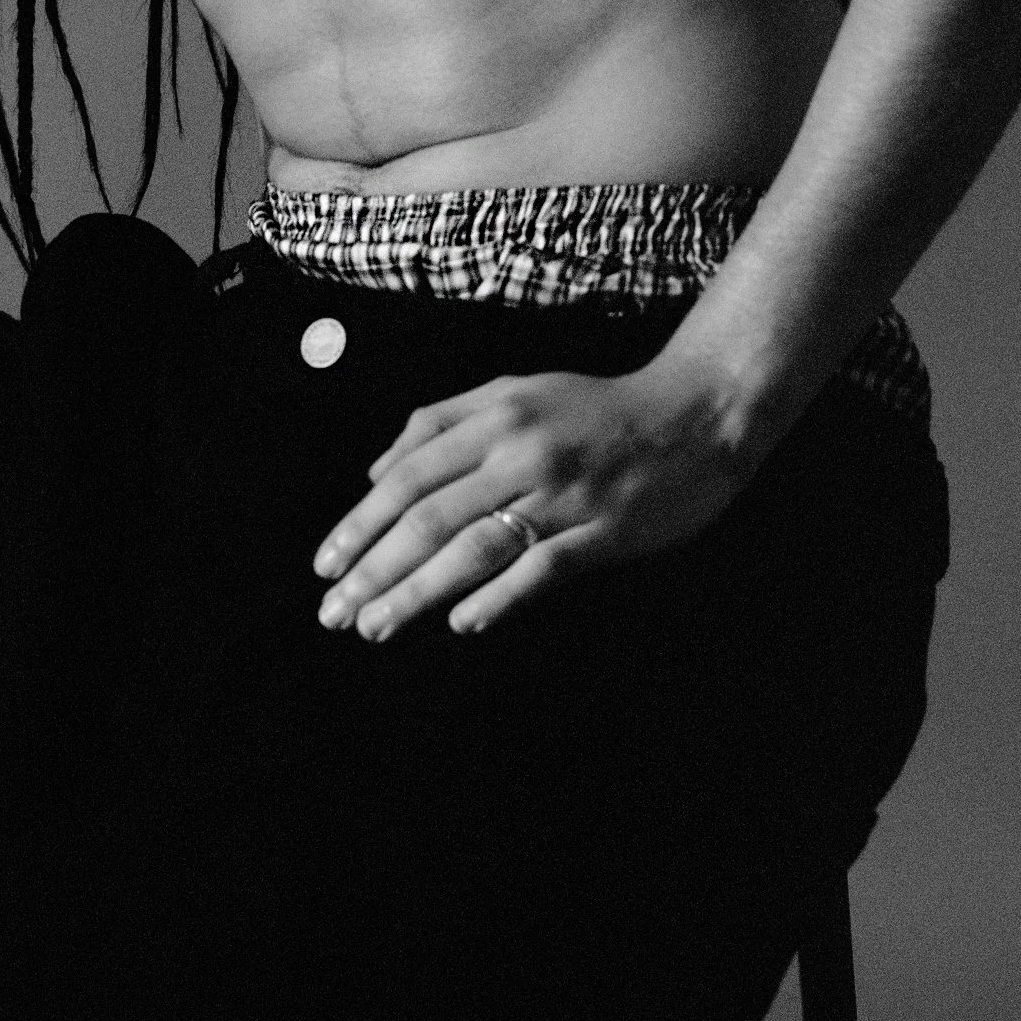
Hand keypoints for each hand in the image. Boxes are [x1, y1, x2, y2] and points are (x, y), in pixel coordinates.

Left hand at [312, 354, 749, 641]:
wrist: (694, 416)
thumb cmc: (594, 408)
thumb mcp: (514, 393)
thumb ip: (441, 423)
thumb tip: (376, 471)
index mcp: (494, 416)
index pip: (408, 477)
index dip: (361, 523)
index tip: (325, 564)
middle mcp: (521, 453)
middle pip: (429, 519)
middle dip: (374, 569)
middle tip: (334, 612)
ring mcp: (563, 495)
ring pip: (473, 549)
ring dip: (417, 593)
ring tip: (375, 627)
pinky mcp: (602, 531)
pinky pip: (540, 569)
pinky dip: (497, 597)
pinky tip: (461, 623)